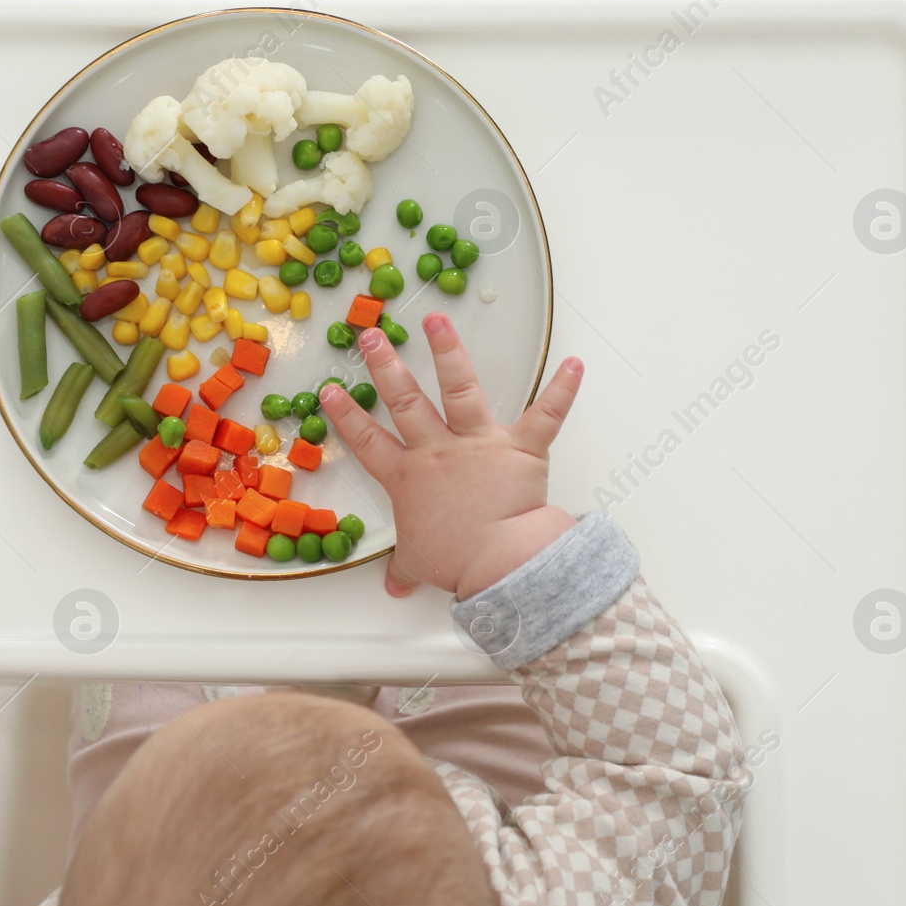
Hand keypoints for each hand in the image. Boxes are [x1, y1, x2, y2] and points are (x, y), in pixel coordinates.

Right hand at [320, 312, 583, 599]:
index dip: (347, 416)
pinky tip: (574, 364)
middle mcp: (438, 451)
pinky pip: (546, 415)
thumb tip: (394, 585)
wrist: (497, 560)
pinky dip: (563, 389)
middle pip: (405, 401)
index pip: (368, 441)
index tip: (331, 390)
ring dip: (449, 352)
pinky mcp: (520, 447)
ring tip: (437, 321)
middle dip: (385, 365)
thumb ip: (405, 567)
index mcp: (408, 477)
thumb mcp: (419, 563)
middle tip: (371, 335)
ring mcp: (479, 443)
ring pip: (460, 389)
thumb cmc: (455, 560)